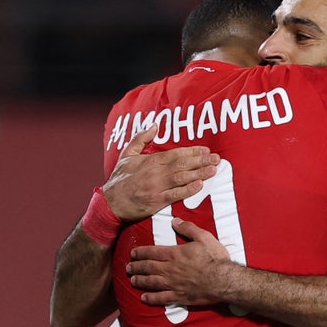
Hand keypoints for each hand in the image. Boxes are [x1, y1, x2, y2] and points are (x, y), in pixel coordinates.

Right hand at [104, 126, 220, 220]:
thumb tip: (154, 125)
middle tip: (216, 158)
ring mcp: (157, 188)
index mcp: (150, 161)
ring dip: (199, 173)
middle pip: (182, 165)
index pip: (175, 153)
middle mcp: (155, 173)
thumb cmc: (119, 178)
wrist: (111, 202)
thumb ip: (141, 138)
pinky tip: (199, 185)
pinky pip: (175, 195)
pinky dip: (188, 190)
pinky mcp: (156, 202)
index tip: (205, 149)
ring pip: (182, 178)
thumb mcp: (127, 154)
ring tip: (213, 170)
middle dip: (201, 161)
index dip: (192, 151)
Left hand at [127, 217, 232, 306]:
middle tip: (128, 268)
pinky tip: (144, 298)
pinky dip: (151, 298)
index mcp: (174, 254)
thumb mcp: (203, 237)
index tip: (132, 254)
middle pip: (148, 267)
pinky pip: (161, 298)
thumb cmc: (215, 258)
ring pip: (151, 282)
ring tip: (132, 281)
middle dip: (136, 267)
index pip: (152, 252)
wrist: (223, 280)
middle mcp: (170, 269)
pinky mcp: (179, 296)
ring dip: (140, 281)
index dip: (141, 252)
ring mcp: (173, 284)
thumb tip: (175, 220)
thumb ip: (188, 228)